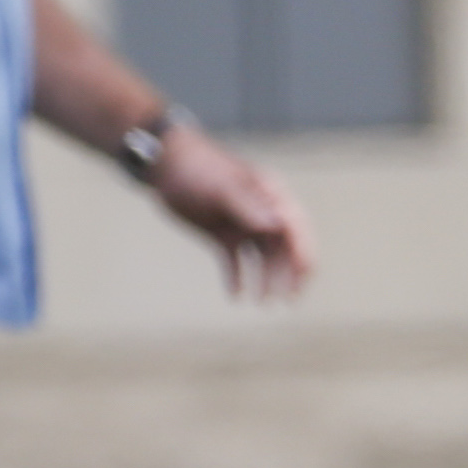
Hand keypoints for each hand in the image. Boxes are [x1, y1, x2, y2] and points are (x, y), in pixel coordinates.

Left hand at [150, 126, 314, 298]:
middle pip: (285, 247)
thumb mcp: (222, 188)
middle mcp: (262, 211)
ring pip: (263, 258)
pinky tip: (235, 296)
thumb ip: (249, 206)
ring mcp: (243, 223)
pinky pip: (236, 261)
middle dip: (290, 273)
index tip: (302, 277)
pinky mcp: (223, 234)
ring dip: (266, 279)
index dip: (303, 252)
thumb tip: (279, 224)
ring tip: (261, 303)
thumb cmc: (197, 170)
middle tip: (289, 300)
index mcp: (269, 195)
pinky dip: (237, 277)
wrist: (164, 164)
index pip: (296, 227)